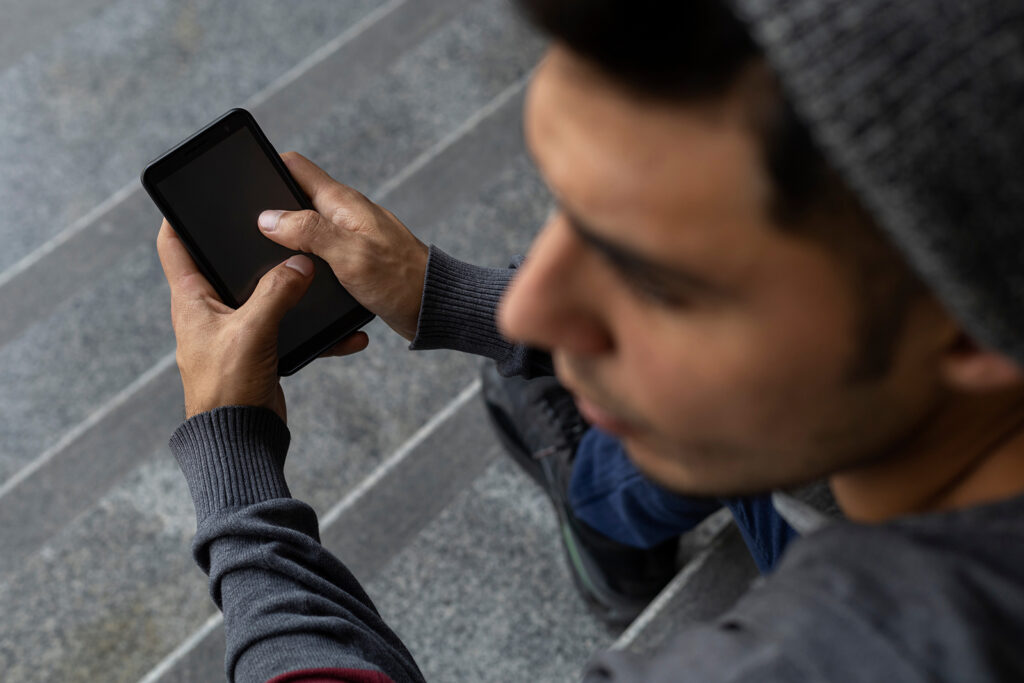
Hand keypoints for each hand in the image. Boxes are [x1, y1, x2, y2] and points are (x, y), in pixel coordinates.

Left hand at [157, 221, 368, 420]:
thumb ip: (276, 292)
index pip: (174, 245)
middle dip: (253, 246)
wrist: (240, 440)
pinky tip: (341, 333)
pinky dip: (311, 328)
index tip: (200, 194)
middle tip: (280, 223)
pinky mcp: (259, 351)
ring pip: (265, 295)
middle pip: (227, 264)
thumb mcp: (251, 331)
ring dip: (292, 287)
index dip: (181, 216)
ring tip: (320, 271)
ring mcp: (235, 331)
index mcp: (191, 300)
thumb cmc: (227, 388)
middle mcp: (209, 311)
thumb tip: (301, 264)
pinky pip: (287, 327)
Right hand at [257, 152, 429, 340]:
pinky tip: (294, 275)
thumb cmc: (401, 280)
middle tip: (241, 226)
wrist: (434, 308)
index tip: (242, 177)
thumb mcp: (350, 254)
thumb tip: (269, 218)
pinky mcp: (355, 262)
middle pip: (297, 199)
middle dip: (270, 207)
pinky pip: (320, 253)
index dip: (267, 166)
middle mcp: (345, 216)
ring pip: (306, 229)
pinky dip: (304, 259)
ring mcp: (350, 238)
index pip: (297, 168)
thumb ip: (310, 231)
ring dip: (286, 237)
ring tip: (260, 254)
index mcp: (344, 204)